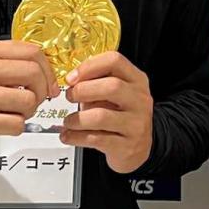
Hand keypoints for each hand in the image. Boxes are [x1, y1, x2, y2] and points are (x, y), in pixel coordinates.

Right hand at [0, 41, 56, 152]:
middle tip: (35, 99)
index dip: (48, 69)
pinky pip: (16, 123)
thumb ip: (8, 62)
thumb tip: (45, 70)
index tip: (49, 82)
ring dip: (29, 111)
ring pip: (28, 100)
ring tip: (16, 112)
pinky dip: (17, 127)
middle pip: (34, 73)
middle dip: (42, 90)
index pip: (32, 52)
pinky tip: (5, 124)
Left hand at [60, 51, 152, 173]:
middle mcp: (140, 100)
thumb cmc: (120, 116)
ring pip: (101, 116)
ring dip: (77, 119)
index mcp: (136, 80)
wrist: (138, 148)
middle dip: (83, 90)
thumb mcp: (115, 95)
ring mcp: (136, 124)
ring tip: (68, 121)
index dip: (89, 66)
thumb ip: (97, 83)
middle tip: (69, 96)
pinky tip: (68, 136)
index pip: (115, 61)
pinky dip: (76, 137)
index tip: (72, 77)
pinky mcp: (127, 146)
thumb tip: (71, 81)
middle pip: (112, 86)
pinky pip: (96, 139)